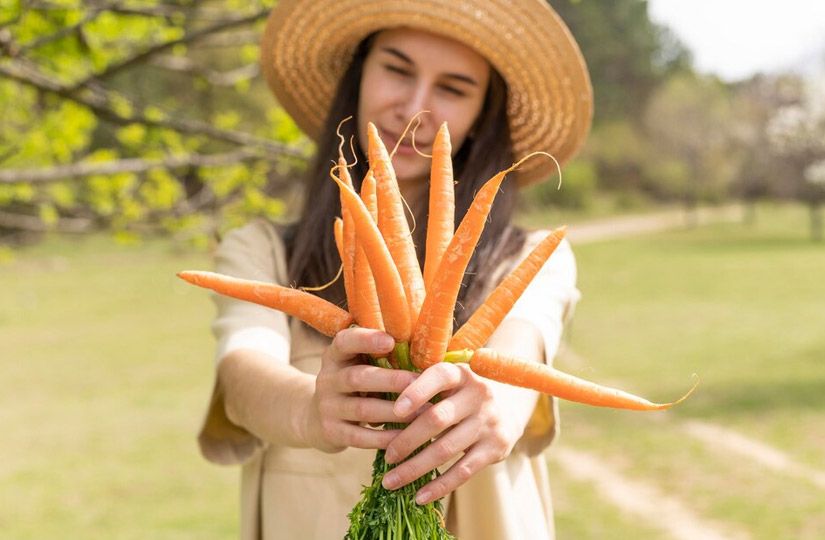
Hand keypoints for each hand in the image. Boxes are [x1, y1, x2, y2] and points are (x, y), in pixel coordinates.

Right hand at [304, 327, 418, 452]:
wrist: (316, 418)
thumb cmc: (353, 384)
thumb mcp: (356, 364)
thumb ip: (381, 356)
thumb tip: (423, 348)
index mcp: (335, 356)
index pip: (345, 342)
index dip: (366, 340)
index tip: (390, 341)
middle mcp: (328, 379)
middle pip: (357, 378)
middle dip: (391, 380)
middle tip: (421, 382)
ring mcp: (327, 407)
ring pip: (362, 409)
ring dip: (395, 411)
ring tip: (424, 413)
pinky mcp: (331, 432)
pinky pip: (360, 436)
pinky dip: (384, 437)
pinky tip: (406, 437)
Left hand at [379, 362, 524, 504]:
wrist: (513, 401)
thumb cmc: (463, 392)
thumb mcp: (451, 380)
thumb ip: (423, 387)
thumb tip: (377, 410)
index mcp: (461, 373)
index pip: (439, 377)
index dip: (416, 392)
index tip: (394, 411)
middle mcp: (478, 394)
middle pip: (437, 419)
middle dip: (407, 440)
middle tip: (386, 457)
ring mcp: (489, 422)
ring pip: (446, 449)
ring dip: (415, 468)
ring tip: (391, 482)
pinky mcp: (496, 447)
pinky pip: (463, 471)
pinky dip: (439, 486)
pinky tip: (419, 497)